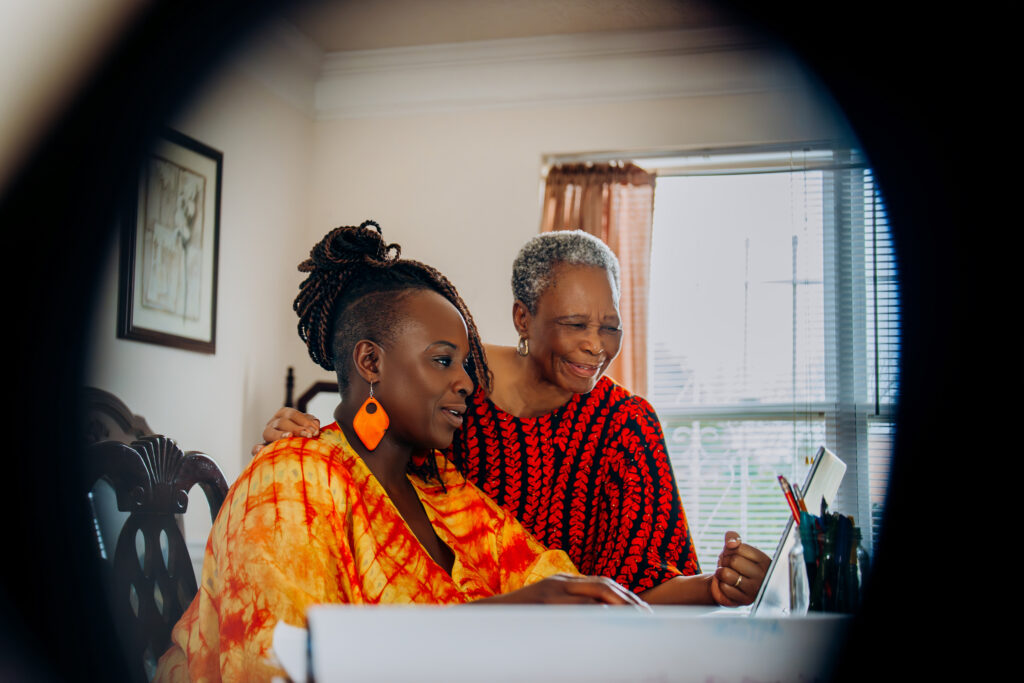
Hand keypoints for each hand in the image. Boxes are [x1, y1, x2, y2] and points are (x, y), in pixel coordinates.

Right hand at [250, 408, 320, 456]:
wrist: (296, 448)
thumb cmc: (305, 433)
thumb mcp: (308, 425)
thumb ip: (312, 424)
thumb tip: (315, 426)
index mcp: (284, 413)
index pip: (293, 414)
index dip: (305, 422)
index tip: (315, 431)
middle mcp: (274, 422)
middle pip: (283, 422)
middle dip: (297, 429)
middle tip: (309, 436)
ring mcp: (267, 433)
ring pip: (269, 432)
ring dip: (280, 435)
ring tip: (289, 436)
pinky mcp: (262, 446)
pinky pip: (256, 447)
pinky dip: (257, 448)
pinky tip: (260, 450)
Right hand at [480, 574, 651, 610]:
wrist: (487, 617)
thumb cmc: (518, 620)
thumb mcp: (546, 611)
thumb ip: (567, 612)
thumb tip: (594, 623)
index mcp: (563, 584)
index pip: (603, 584)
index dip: (625, 595)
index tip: (642, 610)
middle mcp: (561, 583)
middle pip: (604, 585)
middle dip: (629, 599)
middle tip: (648, 615)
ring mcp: (554, 592)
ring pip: (596, 592)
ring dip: (620, 604)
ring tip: (637, 617)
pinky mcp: (546, 602)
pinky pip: (578, 606)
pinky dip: (598, 611)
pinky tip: (612, 620)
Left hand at [709, 531, 770, 606]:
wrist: (728, 584)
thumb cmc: (734, 564)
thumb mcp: (733, 547)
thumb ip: (732, 537)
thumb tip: (732, 542)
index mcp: (763, 560)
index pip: (739, 547)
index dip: (730, 550)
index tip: (734, 555)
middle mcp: (762, 576)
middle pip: (733, 560)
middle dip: (725, 561)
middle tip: (729, 566)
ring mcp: (754, 590)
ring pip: (726, 574)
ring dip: (721, 573)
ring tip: (727, 575)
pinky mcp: (743, 601)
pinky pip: (723, 588)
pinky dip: (720, 585)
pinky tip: (728, 586)